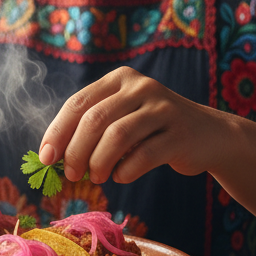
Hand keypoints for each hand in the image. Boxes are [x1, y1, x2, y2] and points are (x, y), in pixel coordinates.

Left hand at [38, 67, 222, 184]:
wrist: (210, 136)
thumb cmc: (153, 130)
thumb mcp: (123, 117)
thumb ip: (92, 128)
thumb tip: (52, 156)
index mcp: (119, 79)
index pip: (78, 103)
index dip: (57, 132)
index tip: (45, 157)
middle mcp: (141, 87)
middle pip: (94, 120)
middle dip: (76, 151)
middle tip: (70, 174)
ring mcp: (163, 108)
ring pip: (117, 136)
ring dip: (99, 163)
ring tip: (95, 177)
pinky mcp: (180, 133)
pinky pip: (143, 155)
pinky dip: (125, 171)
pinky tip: (120, 176)